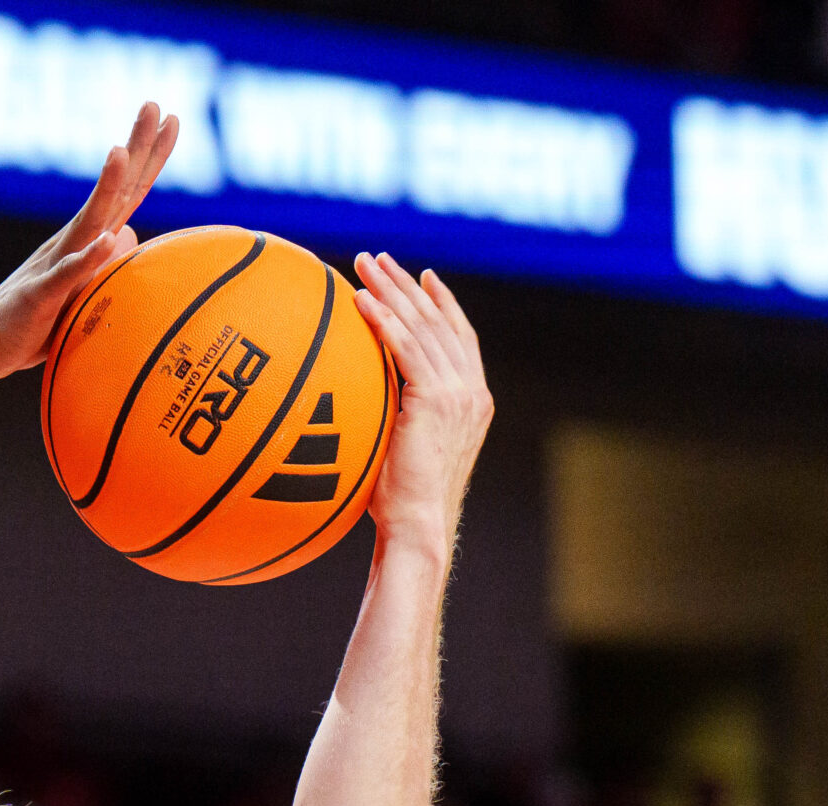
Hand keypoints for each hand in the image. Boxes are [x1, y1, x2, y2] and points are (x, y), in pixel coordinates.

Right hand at [0, 103, 180, 385]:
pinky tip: (105, 239)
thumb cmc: (36, 321)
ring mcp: (55, 265)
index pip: (127, 192)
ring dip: (107, 187)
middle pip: (113, 192)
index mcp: (86, 240)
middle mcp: (73, 242)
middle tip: (153, 105)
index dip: (148, 156)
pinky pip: (66, 275)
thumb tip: (128, 234)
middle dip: (134, 148)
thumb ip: (104, 261)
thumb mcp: (79, 291)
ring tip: (122, 152)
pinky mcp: (40, 297)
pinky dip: (86, 258)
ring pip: (88, 221)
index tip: (171, 119)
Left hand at [354, 252, 493, 553]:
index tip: (422, 275)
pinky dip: (382, 320)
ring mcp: (458, 393)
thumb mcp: (401, 449)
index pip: (459, 338)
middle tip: (377, 258)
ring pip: (421, 327)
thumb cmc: (399, 503)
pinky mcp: (436, 399)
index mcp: (472, 400)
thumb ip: (394, 418)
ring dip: (390, 291)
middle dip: (406, 285)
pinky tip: (359, 300)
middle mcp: (471, 390)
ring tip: (361, 265)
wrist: (417, 525)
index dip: (441, 303)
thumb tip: (355, 405)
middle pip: (438, 321)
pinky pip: (404, 348)